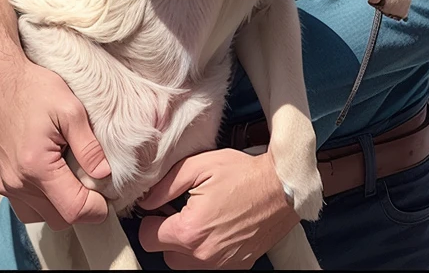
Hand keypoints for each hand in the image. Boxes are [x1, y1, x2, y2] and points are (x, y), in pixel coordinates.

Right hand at [0, 41, 111, 229]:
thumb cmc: (30, 88)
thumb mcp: (70, 109)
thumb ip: (88, 146)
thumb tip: (104, 174)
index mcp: (36, 168)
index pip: (72, 211)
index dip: (96, 209)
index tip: (108, 197)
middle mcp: (15, 183)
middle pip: (55, 219)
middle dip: (79, 207)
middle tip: (93, 182)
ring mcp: (2, 182)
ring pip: (36, 214)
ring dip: (57, 204)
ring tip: (69, 173)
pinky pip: (21, 201)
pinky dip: (39, 195)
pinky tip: (49, 169)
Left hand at [137, 149, 298, 268]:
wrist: (282, 188)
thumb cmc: (244, 174)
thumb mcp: (201, 166)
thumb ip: (167, 184)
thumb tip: (146, 200)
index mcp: (190, 230)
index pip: (148, 237)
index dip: (151, 219)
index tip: (162, 208)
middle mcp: (202, 255)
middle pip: (165, 254)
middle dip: (169, 233)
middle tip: (184, 210)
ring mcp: (220, 265)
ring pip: (185, 264)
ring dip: (186, 246)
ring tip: (202, 219)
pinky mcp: (235, 267)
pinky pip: (208, 266)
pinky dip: (207, 251)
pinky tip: (218, 228)